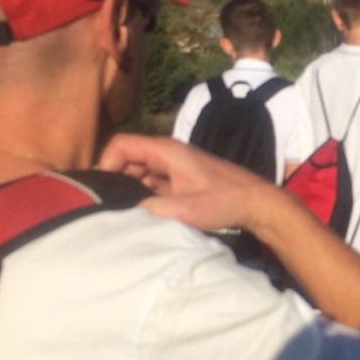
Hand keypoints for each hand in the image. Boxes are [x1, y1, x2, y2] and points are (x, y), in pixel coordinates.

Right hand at [97, 134, 281, 233]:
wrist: (257, 204)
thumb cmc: (224, 201)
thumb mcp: (184, 209)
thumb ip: (149, 208)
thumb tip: (119, 212)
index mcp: (166, 151)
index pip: (121, 145)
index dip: (106, 164)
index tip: (102, 191)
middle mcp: (167, 154)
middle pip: (126, 159)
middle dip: (114, 180)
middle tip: (108, 207)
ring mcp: (173, 167)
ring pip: (138, 173)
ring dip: (128, 190)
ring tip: (122, 213)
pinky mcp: (179, 181)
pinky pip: (151, 184)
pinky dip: (142, 196)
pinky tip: (141, 214)